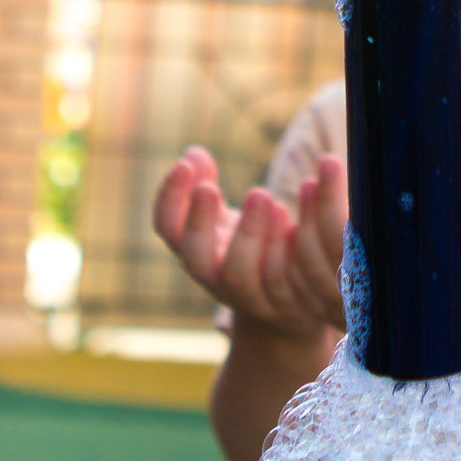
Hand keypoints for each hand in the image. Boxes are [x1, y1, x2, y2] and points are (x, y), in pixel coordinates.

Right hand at [154, 145, 345, 333]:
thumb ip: (205, 186)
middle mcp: (213, 277)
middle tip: (210, 187)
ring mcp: (245, 296)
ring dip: (248, 233)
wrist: (285, 307)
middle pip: (195, 258)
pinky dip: (285, 248)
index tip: (185, 163)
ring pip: (238, 274)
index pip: (167, 227)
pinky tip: (293, 217)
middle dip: (199, 220)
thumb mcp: (224, 218)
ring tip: (263, 194)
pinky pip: (280, 280)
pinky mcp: (281, 304)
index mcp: (194, 250)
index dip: (170, 197)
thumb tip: (192, 153)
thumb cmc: (249, 249)